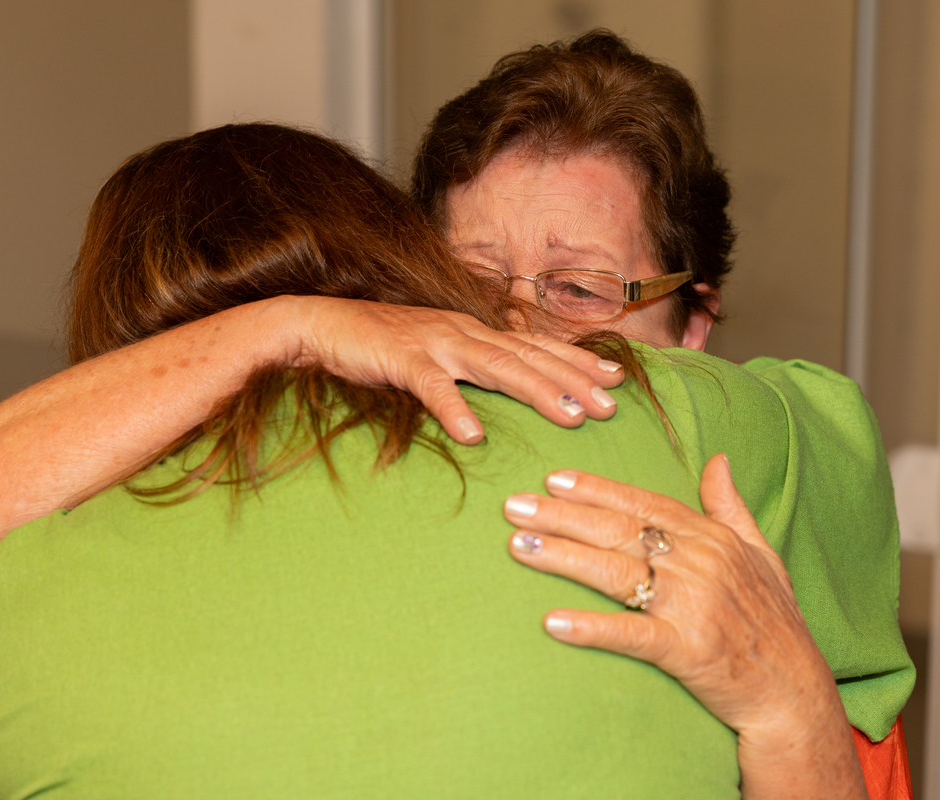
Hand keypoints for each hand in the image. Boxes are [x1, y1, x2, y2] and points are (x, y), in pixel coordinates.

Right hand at [279, 296, 624, 443]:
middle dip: (574, 380)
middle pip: (529, 357)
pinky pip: (432, 387)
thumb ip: (470, 369)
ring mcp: (435, 343)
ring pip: (496, 366)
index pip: (535, 346)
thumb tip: (502, 395)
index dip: (577, 361)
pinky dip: (454, 409)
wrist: (324, 324)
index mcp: (474, 332)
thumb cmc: (381, 344)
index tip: (616, 378)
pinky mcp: (401, 359)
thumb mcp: (436, 354)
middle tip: (611, 405)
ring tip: (571, 416)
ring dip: (537, 390)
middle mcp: (464, 332)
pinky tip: (473, 434)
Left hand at [501, 455, 866, 798]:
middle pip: (618, 531)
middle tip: (513, 506)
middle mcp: (700, 564)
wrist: (794, 691)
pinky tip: (553, 622)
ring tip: (517, 546)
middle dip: (561, 515)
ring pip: (615, 573)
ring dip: (562, 558)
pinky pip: (630, 635)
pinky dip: (591, 628)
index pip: (642, 504)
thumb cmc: (775, 622)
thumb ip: (731, 506)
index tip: (552, 478)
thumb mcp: (762, 553)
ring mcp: (693, 606)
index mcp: (712, 537)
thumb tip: (717, 459)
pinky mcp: (687, 651)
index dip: (595, 489)